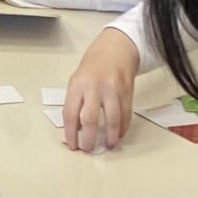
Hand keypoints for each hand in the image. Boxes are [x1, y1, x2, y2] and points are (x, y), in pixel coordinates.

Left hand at [63, 30, 138, 152]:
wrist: (116, 49)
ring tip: (108, 145)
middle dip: (89, 139)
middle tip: (89, 149)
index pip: (70, 114)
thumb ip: (75, 102)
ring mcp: (112, 89)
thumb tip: (76, 129)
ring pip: (112, 120)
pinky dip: (122, 128)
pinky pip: (125, 115)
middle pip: (90, 120)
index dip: (71, 134)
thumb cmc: (93, 66)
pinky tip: (119, 134)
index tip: (73, 145)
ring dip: (110, 137)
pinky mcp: (127, 92)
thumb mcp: (77, 79)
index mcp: (77, 85)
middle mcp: (93, 87)